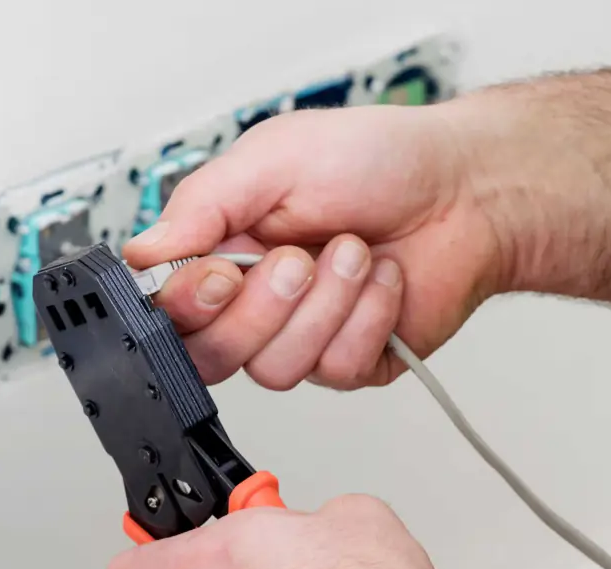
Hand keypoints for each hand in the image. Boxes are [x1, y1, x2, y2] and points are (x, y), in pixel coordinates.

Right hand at [123, 104, 504, 389]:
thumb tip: (144, 251)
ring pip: (276, 370)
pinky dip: (367, 317)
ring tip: (355, 253)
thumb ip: (201, 204)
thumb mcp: (274, 157)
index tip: (221, 272)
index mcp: (223, 249)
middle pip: (212, 356)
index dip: (188, 307)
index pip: (169, 312)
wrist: (466, 187)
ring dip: (324, 306)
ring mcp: (304, 337)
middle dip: (261, 308)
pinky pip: (337, 369)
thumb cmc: (380, 160)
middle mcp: (257, 301)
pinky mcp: (353, 361)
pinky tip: (383, 279)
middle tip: (298, 258)